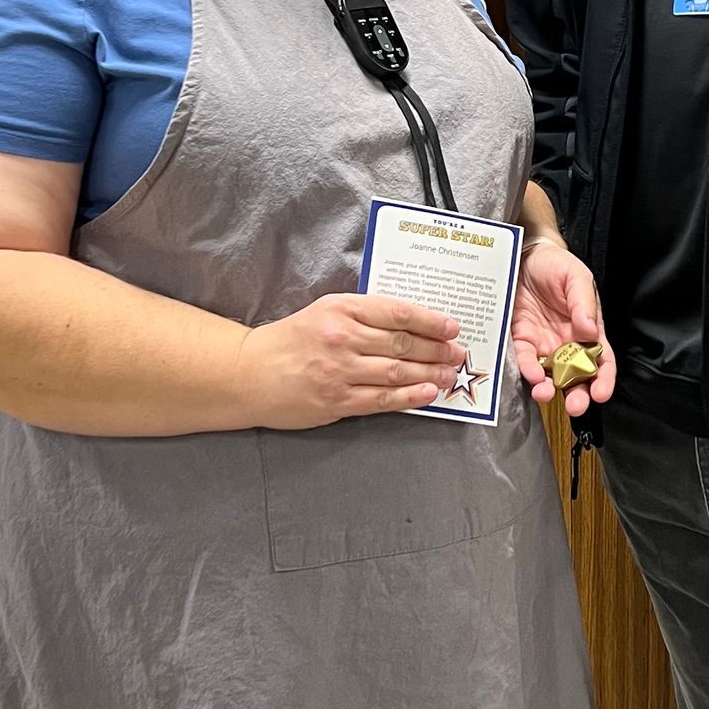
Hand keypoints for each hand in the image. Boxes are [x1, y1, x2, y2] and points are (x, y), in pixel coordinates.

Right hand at [238, 294, 464, 429]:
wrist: (250, 373)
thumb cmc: (291, 340)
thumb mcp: (325, 312)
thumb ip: (363, 315)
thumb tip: (410, 325)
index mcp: (342, 308)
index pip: (397, 312)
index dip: (430, 321)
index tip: (452, 327)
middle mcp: (343, 337)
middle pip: (403, 343)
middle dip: (437, 349)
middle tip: (458, 353)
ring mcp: (341, 371)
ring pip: (398, 371)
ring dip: (430, 373)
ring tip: (450, 374)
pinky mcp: (337, 400)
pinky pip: (382, 399)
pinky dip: (409, 396)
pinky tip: (428, 393)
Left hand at [512, 237, 616, 416]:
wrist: (524, 256)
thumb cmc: (556, 265)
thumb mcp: (577, 278)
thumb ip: (584, 304)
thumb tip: (589, 330)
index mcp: (589, 331)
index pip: (602, 362)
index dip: (604, 380)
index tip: (601, 393)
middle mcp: (568, 344)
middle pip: (577, 378)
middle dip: (578, 396)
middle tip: (576, 406)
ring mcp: (545, 345)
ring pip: (550, 377)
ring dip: (549, 389)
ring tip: (546, 393)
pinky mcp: (522, 341)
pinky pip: (526, 361)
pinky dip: (528, 370)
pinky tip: (532, 373)